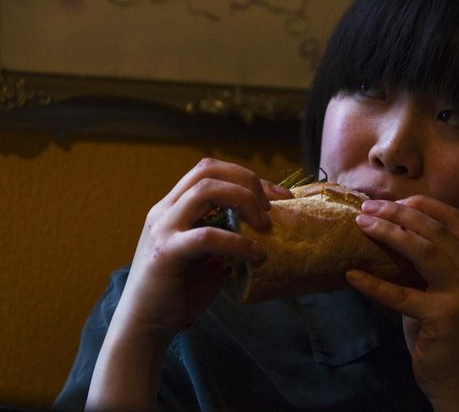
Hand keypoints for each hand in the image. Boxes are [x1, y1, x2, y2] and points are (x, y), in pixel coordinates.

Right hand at [116, 158, 292, 340]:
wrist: (144, 326)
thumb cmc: (179, 293)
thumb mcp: (209, 257)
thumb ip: (227, 237)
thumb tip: (263, 229)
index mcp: (174, 206)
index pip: (210, 170)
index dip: (246, 176)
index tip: (277, 196)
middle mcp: (165, 210)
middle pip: (208, 169)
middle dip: (247, 181)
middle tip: (271, 208)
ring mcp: (163, 228)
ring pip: (206, 190)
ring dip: (243, 200)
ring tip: (264, 226)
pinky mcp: (166, 253)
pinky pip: (207, 236)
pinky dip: (237, 241)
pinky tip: (255, 253)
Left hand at [346, 195, 458, 410]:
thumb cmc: (444, 335)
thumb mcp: (442, 292)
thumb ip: (427, 266)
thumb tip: (389, 234)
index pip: (456, 220)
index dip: (424, 204)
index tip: (395, 199)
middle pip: (435, 229)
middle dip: (400, 212)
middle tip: (368, 207)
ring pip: (424, 250)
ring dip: (389, 232)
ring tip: (362, 224)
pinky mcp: (444, 317)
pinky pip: (401, 294)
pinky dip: (374, 283)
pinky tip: (352, 275)